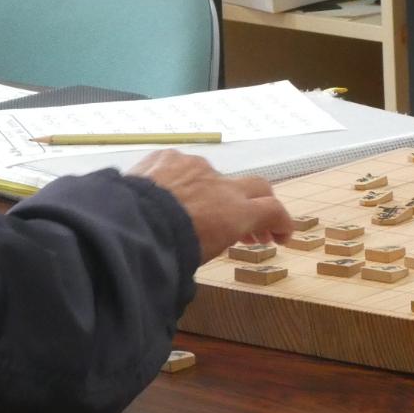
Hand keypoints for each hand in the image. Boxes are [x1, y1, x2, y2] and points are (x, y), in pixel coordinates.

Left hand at [129, 150, 295, 259]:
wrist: (131, 224)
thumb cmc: (168, 249)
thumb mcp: (203, 256)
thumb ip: (219, 240)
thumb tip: (214, 239)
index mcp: (235, 213)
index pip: (273, 211)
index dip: (282, 222)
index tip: (281, 235)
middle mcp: (222, 185)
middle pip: (256, 186)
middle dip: (259, 201)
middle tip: (253, 222)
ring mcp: (196, 167)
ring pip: (212, 177)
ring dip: (210, 193)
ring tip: (191, 211)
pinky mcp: (170, 157)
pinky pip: (180, 166)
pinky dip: (180, 179)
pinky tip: (165, 193)